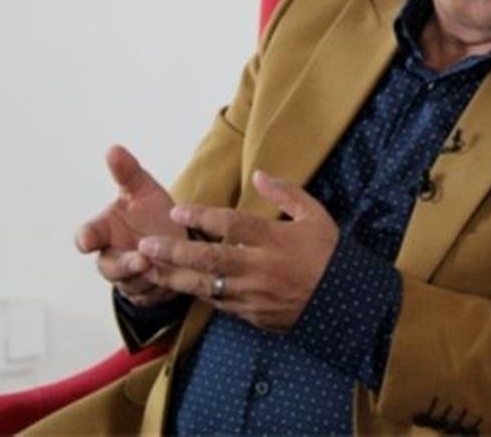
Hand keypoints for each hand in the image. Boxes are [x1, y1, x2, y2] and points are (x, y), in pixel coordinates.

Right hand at [76, 145, 184, 306]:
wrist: (176, 238)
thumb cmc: (151, 213)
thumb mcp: (143, 190)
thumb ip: (128, 173)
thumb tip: (114, 149)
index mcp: (106, 230)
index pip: (87, 236)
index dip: (86, 238)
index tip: (86, 240)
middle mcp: (112, 256)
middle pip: (108, 268)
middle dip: (124, 265)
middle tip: (141, 259)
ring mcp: (129, 277)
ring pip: (132, 285)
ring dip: (147, 278)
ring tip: (164, 267)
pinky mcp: (147, 292)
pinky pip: (151, 296)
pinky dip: (161, 289)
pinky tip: (174, 280)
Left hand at [137, 170, 338, 333]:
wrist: (344, 302)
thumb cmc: (329, 254)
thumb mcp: (315, 216)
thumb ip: (286, 193)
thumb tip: (258, 175)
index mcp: (276, 240)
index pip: (232, 225)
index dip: (202, 216)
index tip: (177, 210)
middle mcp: (260, 268)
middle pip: (210, 258)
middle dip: (174, 251)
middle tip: (146, 244)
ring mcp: (254, 294)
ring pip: (206, 285)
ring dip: (175, 276)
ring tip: (148, 268)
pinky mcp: (252, 314)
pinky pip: (219, 303)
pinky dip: (198, 293)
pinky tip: (180, 285)